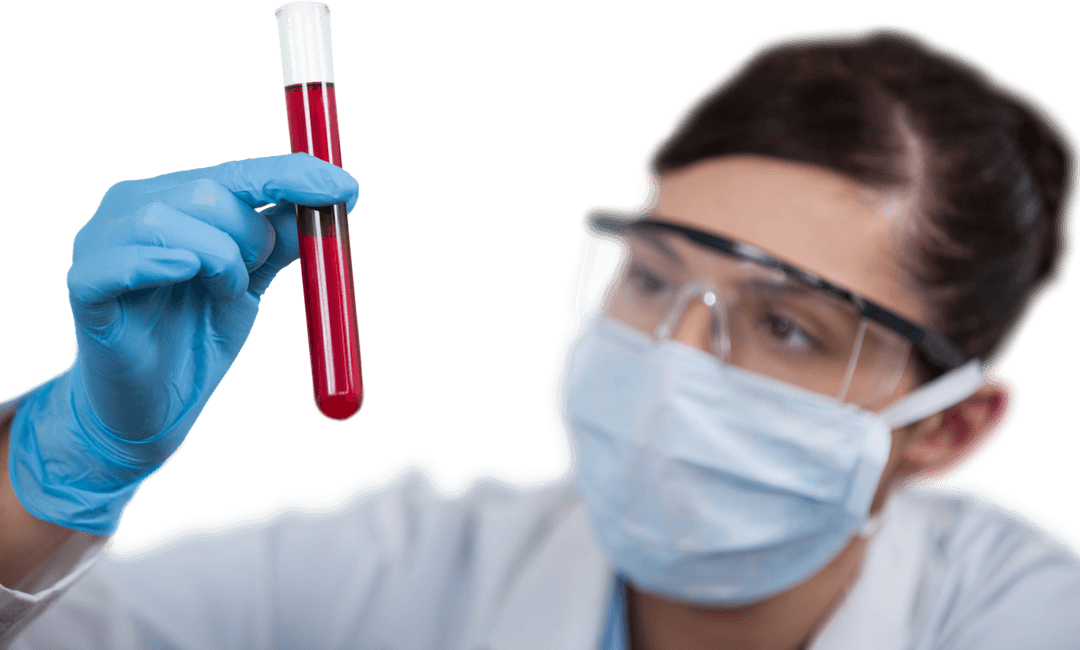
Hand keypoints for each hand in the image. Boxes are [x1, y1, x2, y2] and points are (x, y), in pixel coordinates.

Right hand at [5, 154, 358, 535]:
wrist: (152, 405)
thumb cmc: (196, 334)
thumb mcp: (250, 282)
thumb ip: (281, 241)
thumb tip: (334, 199)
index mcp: (178, 199)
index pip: (239, 171)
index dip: (293, 176)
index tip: (347, 188)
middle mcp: (135, 207)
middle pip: (208, 191)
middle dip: (252, 233)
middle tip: (255, 272)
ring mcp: (102, 242)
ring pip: (166, 220)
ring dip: (217, 258)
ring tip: (222, 291)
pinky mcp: (84, 285)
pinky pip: (120, 261)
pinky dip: (159, 262)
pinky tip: (184, 274)